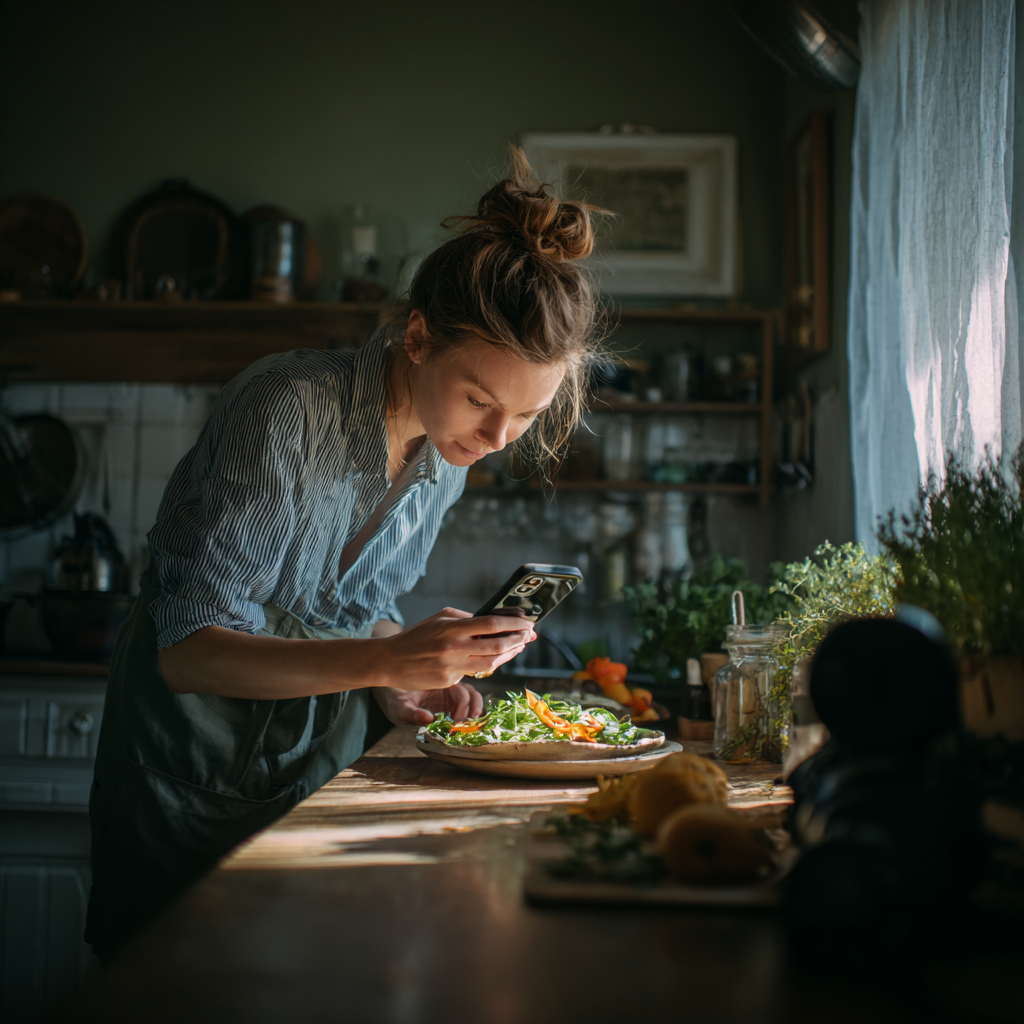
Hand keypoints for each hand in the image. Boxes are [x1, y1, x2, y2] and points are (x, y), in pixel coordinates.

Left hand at [373, 683, 484, 726]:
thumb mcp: (397, 705)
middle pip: (471, 693)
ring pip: (471, 698)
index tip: (458, 722)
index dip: (464, 707)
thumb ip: (411, 714)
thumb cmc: (391, 694)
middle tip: (470, 725)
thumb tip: (428, 719)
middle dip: (475, 709)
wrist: (385, 685)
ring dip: (475, 712)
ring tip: (471, 727)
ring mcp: (448, 693)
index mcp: (438, 680)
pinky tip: (467, 726)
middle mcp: (447, 684)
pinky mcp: (447, 701)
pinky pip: (465, 705)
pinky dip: (470, 714)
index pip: (461, 691)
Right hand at [374, 607, 534, 690]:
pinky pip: (474, 673)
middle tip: (530, 635)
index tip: (527, 622)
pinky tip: (494, 658)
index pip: (491, 624)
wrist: (390, 661)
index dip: (513, 624)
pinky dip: (486, 664)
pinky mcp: (449, 681)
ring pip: (491, 663)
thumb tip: (491, 622)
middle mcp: (454, 647)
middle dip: (518, 639)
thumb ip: (465, 618)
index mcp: (452, 627)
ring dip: (509, 654)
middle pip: (497, 645)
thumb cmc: (416, 636)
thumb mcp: (439, 618)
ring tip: (519, 647)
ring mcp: (452, 666)